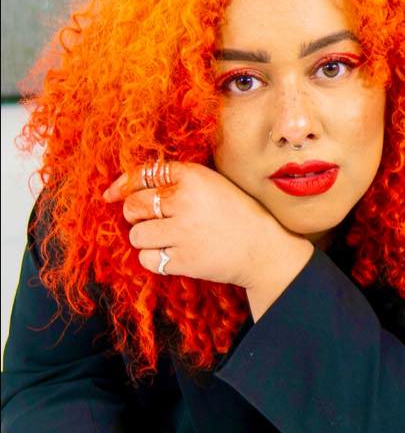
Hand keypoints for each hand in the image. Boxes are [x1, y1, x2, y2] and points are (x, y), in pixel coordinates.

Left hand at [103, 161, 310, 298]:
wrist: (265, 250)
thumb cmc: (238, 215)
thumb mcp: (214, 185)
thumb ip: (178, 182)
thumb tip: (122, 190)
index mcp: (195, 176)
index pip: (144, 174)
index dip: (123, 184)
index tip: (112, 194)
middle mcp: (186, 200)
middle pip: (133, 206)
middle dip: (136, 215)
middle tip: (153, 220)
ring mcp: (183, 232)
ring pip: (136, 235)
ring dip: (147, 239)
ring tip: (168, 239)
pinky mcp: (183, 259)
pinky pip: (148, 259)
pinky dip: (156, 259)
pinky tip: (175, 254)